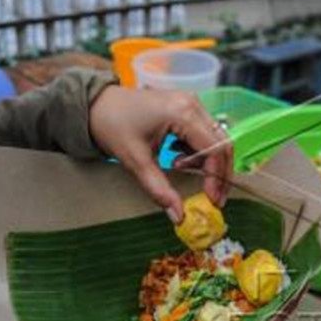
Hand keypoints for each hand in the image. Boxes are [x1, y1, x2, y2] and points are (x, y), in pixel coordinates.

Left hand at [89, 86, 232, 223]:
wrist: (96, 105)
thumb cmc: (113, 126)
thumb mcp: (136, 161)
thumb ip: (159, 189)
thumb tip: (178, 216)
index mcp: (182, 113)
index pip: (215, 149)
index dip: (217, 177)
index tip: (211, 199)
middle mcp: (193, 104)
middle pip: (223, 143)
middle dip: (220, 173)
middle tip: (213, 197)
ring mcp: (191, 103)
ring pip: (217, 139)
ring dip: (208, 162)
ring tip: (179, 169)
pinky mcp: (187, 107)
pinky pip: (205, 133)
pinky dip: (199, 151)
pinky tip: (177, 157)